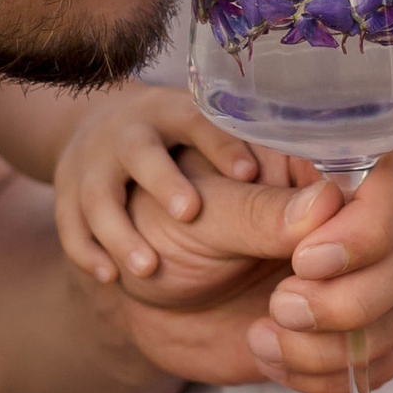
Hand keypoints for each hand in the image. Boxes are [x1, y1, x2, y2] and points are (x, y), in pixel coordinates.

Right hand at [52, 88, 263, 284]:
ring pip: (98, 196)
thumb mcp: (204, 136)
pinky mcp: (66, 194)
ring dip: (121, 232)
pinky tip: (110, 276)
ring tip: (148, 268)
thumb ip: (253, 161)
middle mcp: (129, 135)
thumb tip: (326, 189)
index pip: (198, 122)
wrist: (94, 129)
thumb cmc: (172, 144)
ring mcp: (92, 165)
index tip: (250, 172)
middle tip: (190, 214)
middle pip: (141, 152)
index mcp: (173, 115)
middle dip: (164, 181)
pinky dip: (87, 251)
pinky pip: (70, 225)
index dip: (223, 145)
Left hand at [103, 146, 392, 392]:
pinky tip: (267, 354)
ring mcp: (365, 277)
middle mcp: (362, 217)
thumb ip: (258, 211)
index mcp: (328, 165)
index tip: (304, 260)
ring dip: (334, 344)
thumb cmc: (165, 229)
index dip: (370, 227)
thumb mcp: (197, 213)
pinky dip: (322, 374)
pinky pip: (378, 366)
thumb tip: (325, 204)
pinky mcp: (352, 333)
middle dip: (352, 297)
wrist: (146, 295)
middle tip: (280, 306)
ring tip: (261, 335)